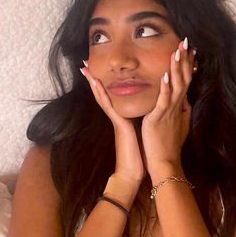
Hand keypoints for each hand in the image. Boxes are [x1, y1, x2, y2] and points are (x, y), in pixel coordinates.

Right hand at [80, 65, 144, 195]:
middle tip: (86, 63)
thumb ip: (143, 122)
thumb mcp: (142, 133)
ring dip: (93, 82)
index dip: (107, 83)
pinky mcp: (117, 123)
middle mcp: (116, 117)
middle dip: (95, 79)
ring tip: (86, 68)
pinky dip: (101, 93)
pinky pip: (108, 105)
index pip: (113, 97)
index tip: (101, 70)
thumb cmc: (139, 155)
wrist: (132, 172)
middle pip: (104, 93)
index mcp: (123, 118)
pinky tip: (96, 82)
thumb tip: (150, 114)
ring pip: (102, 96)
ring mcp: (115, 120)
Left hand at [141, 38, 194, 176]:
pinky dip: (166, 86)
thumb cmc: (169, 145)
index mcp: (179, 106)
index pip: (186, 80)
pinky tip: (166, 74)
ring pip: (176, 86)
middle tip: (186, 41)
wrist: (165, 162)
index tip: (190, 49)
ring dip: (178, 68)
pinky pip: (164, 100)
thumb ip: (182, 112)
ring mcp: (169, 111)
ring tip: (177, 51)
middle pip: (184, 78)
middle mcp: (177, 106)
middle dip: (185, 59)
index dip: (188, 64)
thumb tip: (186, 102)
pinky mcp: (159, 118)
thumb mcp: (179, 125)